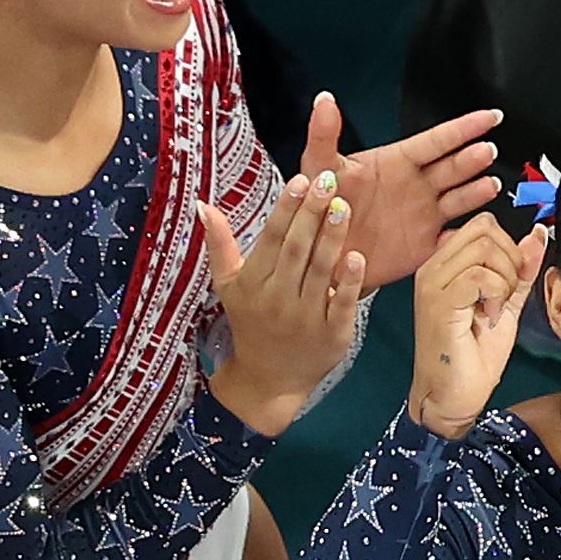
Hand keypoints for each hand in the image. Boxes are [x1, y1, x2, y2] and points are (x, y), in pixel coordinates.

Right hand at [201, 173, 367, 435]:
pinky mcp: (332, 335)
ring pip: (319, 272)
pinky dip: (348, 282)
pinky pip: (341, 304)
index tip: (301, 179)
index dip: (286, 209)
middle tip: (328, 181)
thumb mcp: (229, 286)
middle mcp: (277, 299)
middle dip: (311, 215)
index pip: (271, 239)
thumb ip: (220, 245)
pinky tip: (357, 256)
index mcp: (253, 283)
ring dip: (332, 239)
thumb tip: (203, 204)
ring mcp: (305, 318)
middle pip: (296, 250)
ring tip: (344, 207)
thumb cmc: (252, 322)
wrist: (269, 380)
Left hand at [298, 94, 503, 290]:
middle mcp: (417, 185)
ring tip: (490, 184)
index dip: (464, 128)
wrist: (320, 256)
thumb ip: (323, 134)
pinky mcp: (426, 244)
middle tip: (486, 151)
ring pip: (460, 198)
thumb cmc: (318, 208)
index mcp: (397, 162)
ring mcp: (425, 214)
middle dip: (471, 158)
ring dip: (477, 190)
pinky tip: (482, 226)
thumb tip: (324, 100)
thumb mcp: (317, 168)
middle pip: (453, 167)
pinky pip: (456, 235)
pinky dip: (470, 232)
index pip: (437, 140)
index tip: (489, 117)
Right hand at [410, 213, 547, 438]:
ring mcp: (432, 283)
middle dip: (511, 259)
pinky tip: (489, 317)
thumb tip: (537, 236)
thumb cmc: (473, 356)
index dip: (511, 247)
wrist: (452, 396)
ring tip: (496, 308)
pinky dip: (496, 294)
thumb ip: (520, 271)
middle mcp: (433, 267)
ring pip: (484, 249)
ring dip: (505, 279)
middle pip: (485, 229)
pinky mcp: (438, 302)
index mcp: (446, 264)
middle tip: (507, 294)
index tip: (514, 281)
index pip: (483, 224)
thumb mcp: (506, 304)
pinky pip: (479, 275)